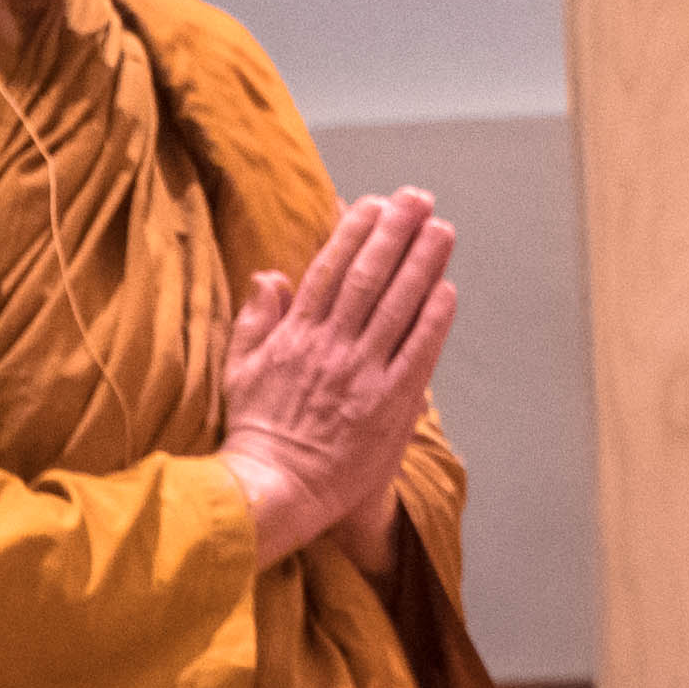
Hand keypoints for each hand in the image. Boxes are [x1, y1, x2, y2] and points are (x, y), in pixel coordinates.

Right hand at [221, 190, 456, 568]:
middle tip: (419, 199)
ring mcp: (360, 374)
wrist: (273, 488)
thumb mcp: (240, 369)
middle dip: (395, 233)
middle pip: (369, 278)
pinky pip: (416, 353)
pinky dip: (433, 319)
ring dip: (422, 264)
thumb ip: (256, 319)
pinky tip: (448, 289)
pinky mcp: (387, 405)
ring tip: (441, 230)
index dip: (354, 232)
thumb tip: (269, 274)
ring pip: (397, 306)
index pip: (329, 270)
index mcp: (294, 335)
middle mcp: (329, 347)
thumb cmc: (256, 431)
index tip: (375, 203)